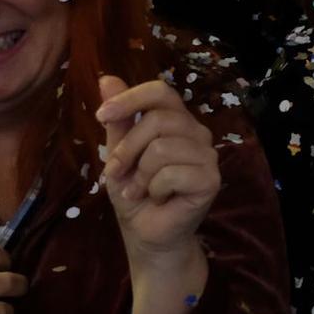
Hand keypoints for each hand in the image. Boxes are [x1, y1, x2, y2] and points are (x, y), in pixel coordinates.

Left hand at [98, 75, 218, 260]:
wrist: (147, 234)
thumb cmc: (135, 194)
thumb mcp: (118, 154)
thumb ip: (118, 120)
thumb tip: (107, 78)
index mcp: (176, 121)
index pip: (161, 92)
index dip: (131, 99)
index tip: (102, 116)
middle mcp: (196, 133)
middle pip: (158, 119)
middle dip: (128, 148)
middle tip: (117, 173)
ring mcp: (207, 156)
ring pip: (162, 147)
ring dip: (140, 174)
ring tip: (140, 190)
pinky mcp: (211, 180)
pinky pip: (173, 173)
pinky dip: (155, 189)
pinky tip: (158, 199)